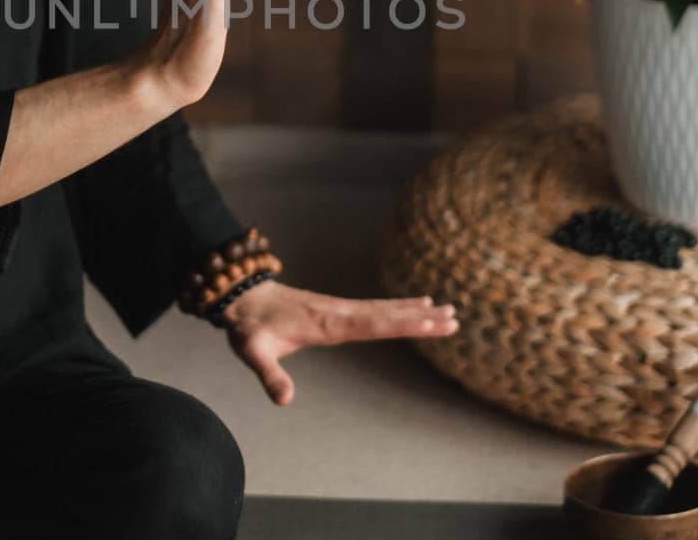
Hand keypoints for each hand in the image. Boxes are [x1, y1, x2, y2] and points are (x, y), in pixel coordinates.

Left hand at [217, 280, 458, 406]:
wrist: (242, 297)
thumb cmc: (249, 328)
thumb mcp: (253, 353)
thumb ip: (269, 375)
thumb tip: (284, 401)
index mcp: (327, 324)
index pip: (371, 324)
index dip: (400, 323)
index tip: (429, 320)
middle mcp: (339, 313)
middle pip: (387, 315)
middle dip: (420, 318)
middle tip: (454, 318)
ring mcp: (341, 308)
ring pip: (385, 309)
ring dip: (416, 310)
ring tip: (448, 311)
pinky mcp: (338, 309)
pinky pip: (376, 308)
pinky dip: (399, 306)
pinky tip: (416, 305)